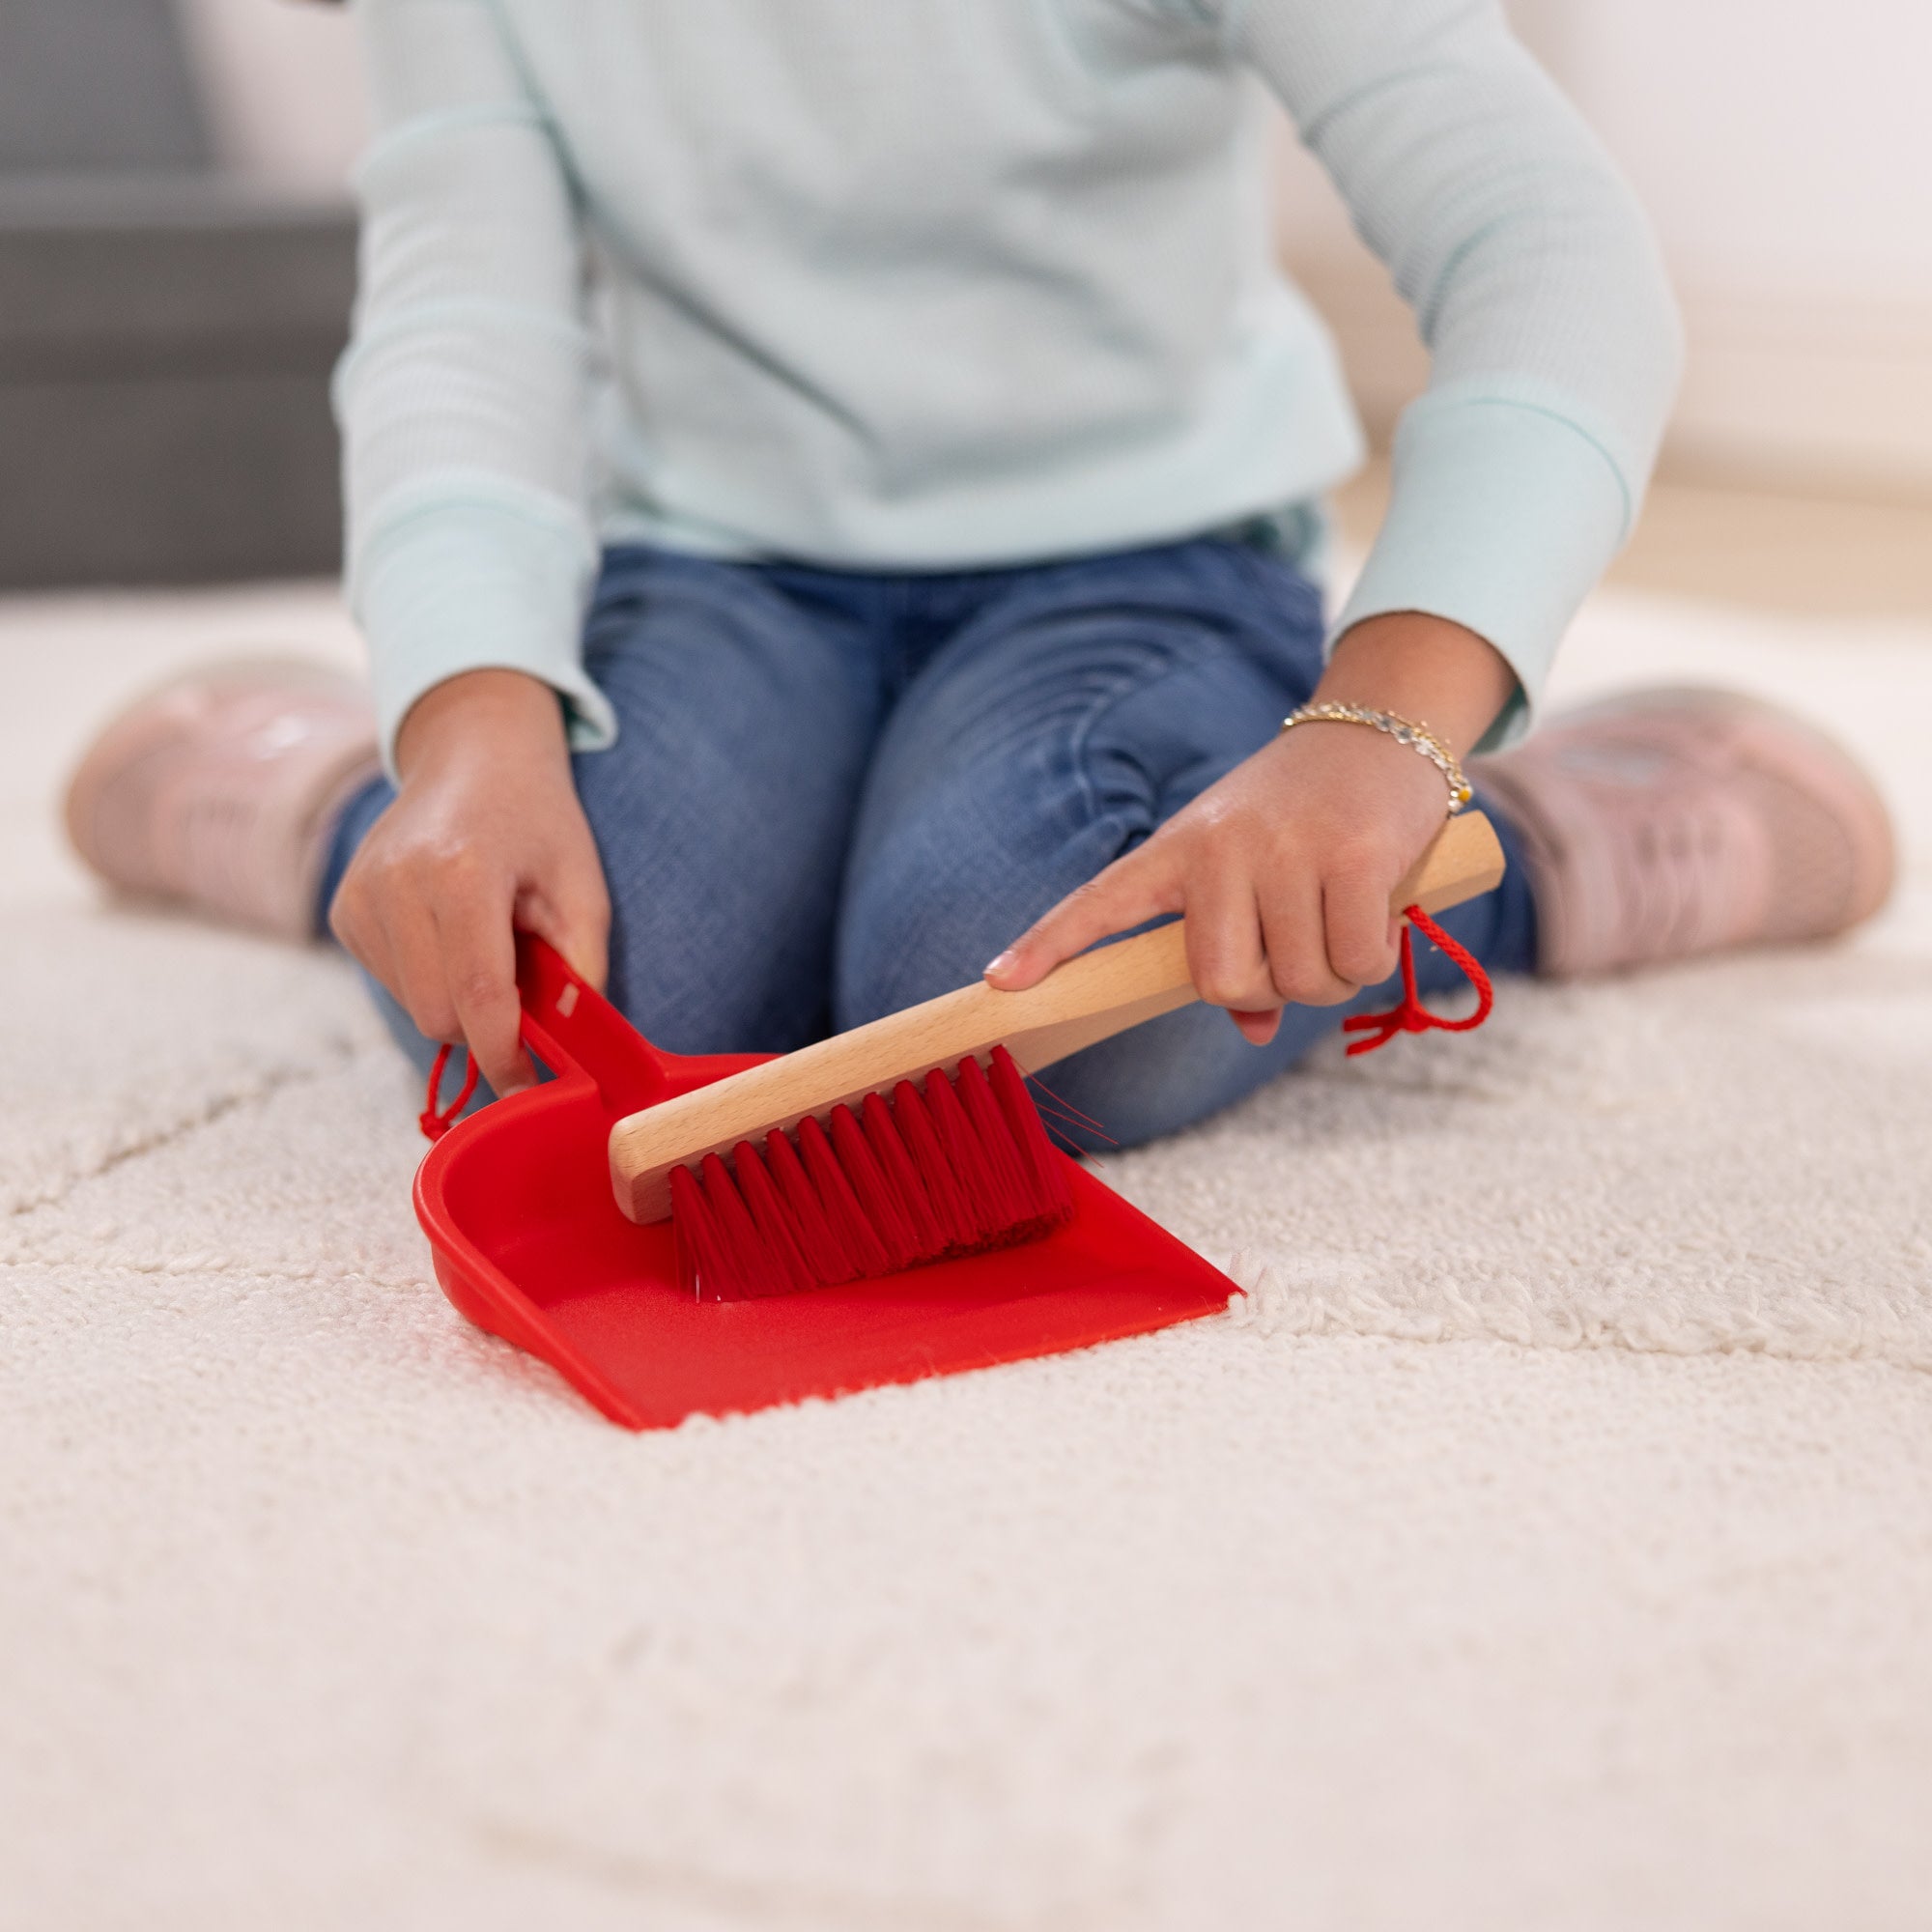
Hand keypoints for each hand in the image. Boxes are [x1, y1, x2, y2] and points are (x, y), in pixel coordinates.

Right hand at [328, 669, 609, 1096]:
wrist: (472, 755)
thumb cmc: (538, 820)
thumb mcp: (582, 885)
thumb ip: (582, 968)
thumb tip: (575, 1048)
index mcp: (459, 873)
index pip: (478, 995)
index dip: (506, 1056)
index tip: (532, 1087)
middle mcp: (395, 884)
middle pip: (438, 1015)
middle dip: (486, 1026)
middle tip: (526, 987)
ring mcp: (358, 896)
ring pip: (413, 1006)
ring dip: (458, 999)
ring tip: (487, 939)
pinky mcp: (342, 910)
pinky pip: (391, 983)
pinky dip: (429, 979)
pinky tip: (450, 932)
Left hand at [984, 613, 1514, 1044]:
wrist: (1380, 728)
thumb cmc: (1307, 814)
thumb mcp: (1254, 870)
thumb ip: (1243, 947)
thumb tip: (1252, 1029)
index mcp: (1177, 849)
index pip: (1100, 901)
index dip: (1048, 945)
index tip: (998, 982)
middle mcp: (1220, 847)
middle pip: (1221, 981)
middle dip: (1270, 991)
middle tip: (1303, 953)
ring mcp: (1286, 849)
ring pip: (1300, 981)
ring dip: (1334, 977)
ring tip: (1347, 926)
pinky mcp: (1353, 857)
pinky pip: (1355, 961)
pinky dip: (1373, 961)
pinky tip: (1383, 919)